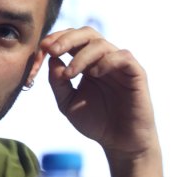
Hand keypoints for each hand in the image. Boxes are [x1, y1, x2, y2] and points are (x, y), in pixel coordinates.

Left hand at [40, 27, 157, 157]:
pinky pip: (123, 57)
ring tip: (70, 74)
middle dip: (66, 39)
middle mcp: (103, 59)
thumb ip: (57, 82)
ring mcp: (120, 64)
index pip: (71, 39)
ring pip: (101, 43)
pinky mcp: (136, 73)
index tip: (40, 50)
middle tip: (52, 50)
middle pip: (86, 33)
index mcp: (86, 63)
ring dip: (81, 55)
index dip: (54, 40)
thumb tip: (51, 59)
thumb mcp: (67, 103)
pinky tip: (94, 74)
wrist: (120, 143)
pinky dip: (106, 61)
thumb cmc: (96, 122)